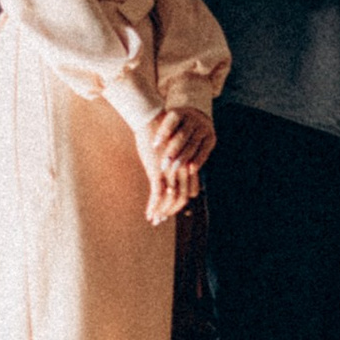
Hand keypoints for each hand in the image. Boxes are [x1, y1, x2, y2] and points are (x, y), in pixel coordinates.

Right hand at [135, 107, 209, 226]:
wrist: (151, 119)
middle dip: (172, 211)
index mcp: (189, 165)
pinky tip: (149, 215)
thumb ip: (174, 162)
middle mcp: (183, 171)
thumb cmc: (160, 133)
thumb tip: (170, 171)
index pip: (190, 192)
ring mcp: (171, 172)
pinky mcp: (157, 172)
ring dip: (162, 212)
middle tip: (163, 219)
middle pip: (182, 198)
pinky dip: (154, 208)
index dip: (182, 203)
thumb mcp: (172, 149)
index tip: (173, 209)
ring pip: (169, 200)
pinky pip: (157, 196)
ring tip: (155, 220)